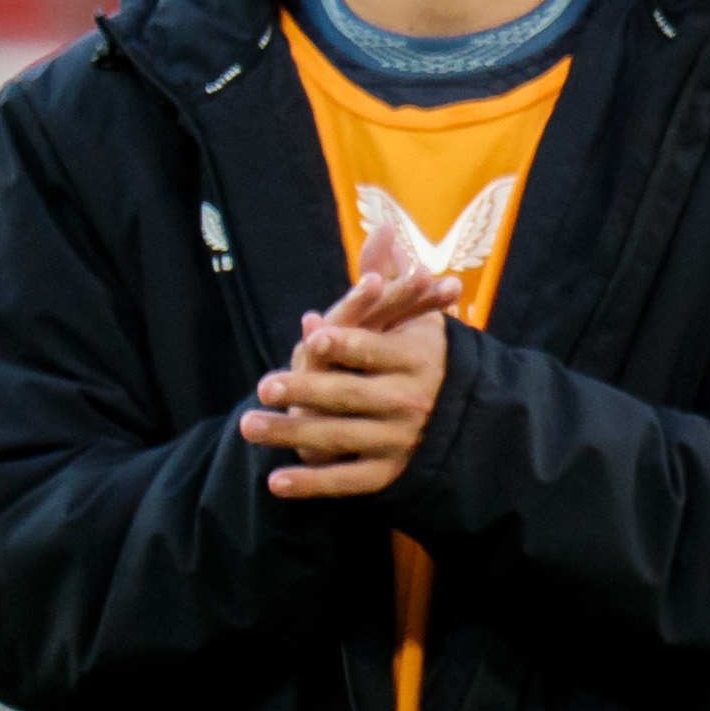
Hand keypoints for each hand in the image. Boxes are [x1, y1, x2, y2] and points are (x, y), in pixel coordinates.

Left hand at [242, 229, 454, 500]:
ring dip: (291, 435)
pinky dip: (311, 484)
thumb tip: (382, 226)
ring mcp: (397, 440)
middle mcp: (409, 402)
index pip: (376, 351)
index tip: (311, 339)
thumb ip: (391, 275)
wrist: (461, 419)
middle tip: (263, 387)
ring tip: (249, 426)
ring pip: (339, 438)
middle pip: (349, 396)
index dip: (345, 345)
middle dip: (304, 392)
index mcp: (416, 360)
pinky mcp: (388, 472)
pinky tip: (275, 481)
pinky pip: (346, 481)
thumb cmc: (426, 357)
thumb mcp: (416, 315)